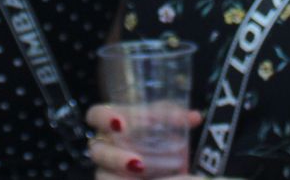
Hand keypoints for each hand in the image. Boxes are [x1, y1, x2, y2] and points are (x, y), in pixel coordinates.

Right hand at [85, 104, 212, 179]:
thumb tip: (194, 117)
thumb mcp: (168, 126)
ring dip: (124, 173)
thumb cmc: (163, 143)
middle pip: (97, 151)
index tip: (120, 123)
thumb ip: (175, 116)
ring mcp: (109, 171)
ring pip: (104, 174)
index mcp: (114, 125)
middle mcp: (107, 148)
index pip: (95, 115)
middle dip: (116, 157)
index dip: (102, 118)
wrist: (174, 169)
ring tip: (143, 172)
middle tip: (138, 162)